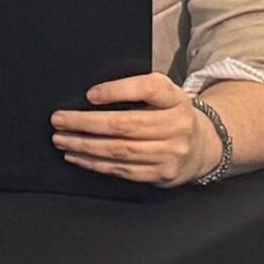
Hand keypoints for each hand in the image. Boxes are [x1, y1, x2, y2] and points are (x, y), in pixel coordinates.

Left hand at [54, 73, 221, 188]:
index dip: (117, 91)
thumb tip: (93, 96)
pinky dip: (95, 164)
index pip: (147, 89)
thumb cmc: (173, 114)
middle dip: (86, 124)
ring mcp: (171, 154)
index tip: (89, 95)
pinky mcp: (162, 175)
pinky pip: (123, 170)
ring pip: (120, 151)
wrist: (205, 147)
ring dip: (85, 146)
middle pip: (125, 125)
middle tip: (59, 121)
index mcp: (175, 100)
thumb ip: (137, 88)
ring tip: (62, 140)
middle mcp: (177, 126)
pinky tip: (77, 156)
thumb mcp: (164, 93)